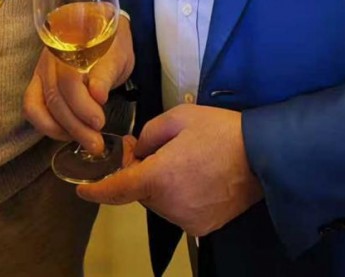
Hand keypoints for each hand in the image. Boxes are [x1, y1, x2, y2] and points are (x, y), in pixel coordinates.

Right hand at [23, 15, 133, 154]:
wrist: (102, 31)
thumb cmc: (112, 44)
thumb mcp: (118, 55)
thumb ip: (107, 72)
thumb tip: (98, 95)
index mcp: (70, 44)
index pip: (68, 78)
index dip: (82, 104)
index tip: (99, 121)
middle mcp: (49, 57)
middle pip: (54, 96)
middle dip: (75, 125)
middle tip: (96, 143)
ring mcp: (40, 70)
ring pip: (37, 105)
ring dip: (60, 130)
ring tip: (85, 140)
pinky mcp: (38, 84)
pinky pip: (31, 108)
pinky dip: (46, 126)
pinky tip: (68, 133)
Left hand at [77, 105, 263, 236]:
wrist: (262, 155)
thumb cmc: (218, 131)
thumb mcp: (178, 117)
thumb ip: (148, 134)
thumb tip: (138, 152)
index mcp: (158, 177)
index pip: (117, 189)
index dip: (96, 190)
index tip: (82, 189)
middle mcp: (169, 205)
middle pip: (140, 192)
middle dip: (138, 172)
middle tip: (147, 148)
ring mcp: (187, 220)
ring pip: (158, 202)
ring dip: (159, 184)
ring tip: (179, 159)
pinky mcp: (203, 226)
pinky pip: (178, 210)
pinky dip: (177, 195)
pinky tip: (193, 175)